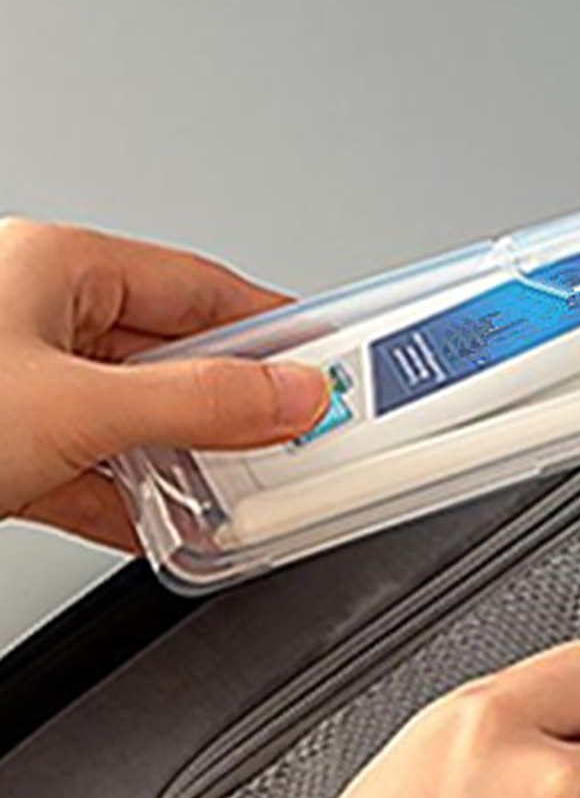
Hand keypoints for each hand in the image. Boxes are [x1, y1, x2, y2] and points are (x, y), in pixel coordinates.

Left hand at [0, 219, 328, 547]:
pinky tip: (167, 528)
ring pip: (132, 423)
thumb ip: (198, 404)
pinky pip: (91, 474)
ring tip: (236, 498)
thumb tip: (292, 395)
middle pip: (172, 362)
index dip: (272, 328)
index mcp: (55, 269)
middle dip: (233, 410)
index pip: (200, 289)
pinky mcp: (1, 450)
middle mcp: (34, 320)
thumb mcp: (77, 404)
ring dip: (184, 465)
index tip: (329, 365)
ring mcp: (18, 388)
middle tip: (297, 443)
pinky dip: (133, 505)